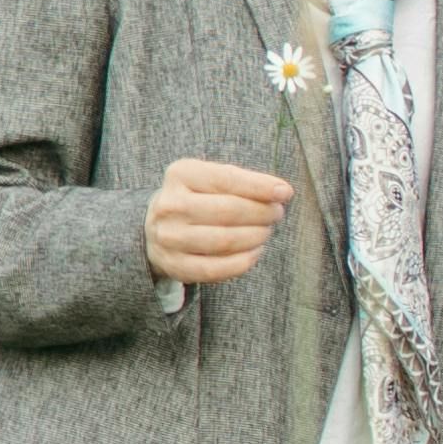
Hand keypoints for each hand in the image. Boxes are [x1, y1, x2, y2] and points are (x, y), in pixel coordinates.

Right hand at [142, 155, 294, 285]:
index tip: (285, 193)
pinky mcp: (174, 265)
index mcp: (181, 175)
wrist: (157, 227)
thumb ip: (245, 181)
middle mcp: (170, 205)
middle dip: (261, 213)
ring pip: (225, 240)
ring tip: (265, 232)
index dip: (260, 187)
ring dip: (255, 237)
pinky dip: (243, 262)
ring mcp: (169, 237)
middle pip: (229, 211)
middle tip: (275, 214)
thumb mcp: (212, 179)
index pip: (227, 179)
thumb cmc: (198, 198)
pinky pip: (216, 269)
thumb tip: (282, 191)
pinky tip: (254, 252)